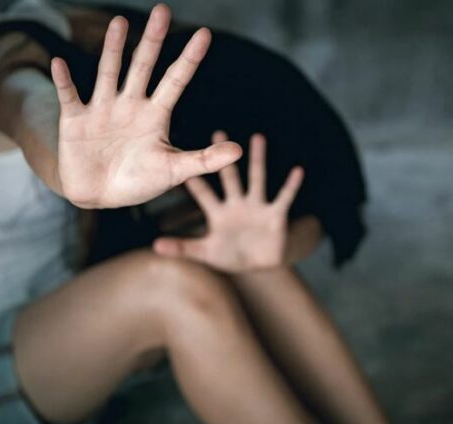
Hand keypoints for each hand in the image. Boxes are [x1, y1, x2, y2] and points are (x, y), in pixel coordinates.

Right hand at [50, 4, 241, 207]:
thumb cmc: (139, 181)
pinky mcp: (76, 120)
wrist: (101, 195)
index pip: (176, 80)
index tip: (205, 34)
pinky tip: (60, 63)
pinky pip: (70, 96)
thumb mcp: (175, 171)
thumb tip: (239, 151)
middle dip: (153, 41)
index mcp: (156, 114)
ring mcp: (103, 109)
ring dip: (113, 49)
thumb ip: (205, 160)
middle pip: (144, 66)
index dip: (190, 59)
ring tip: (120, 23)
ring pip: (110, 72)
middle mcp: (130, 104)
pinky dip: (64, 81)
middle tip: (163, 11)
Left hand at [153, 131, 303, 271]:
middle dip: (224, 157)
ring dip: (258, 160)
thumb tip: (155, 245)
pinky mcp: (275, 215)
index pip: (203, 193)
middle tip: (218, 131)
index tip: (181, 158)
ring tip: (257, 138)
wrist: (260, 263)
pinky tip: (298, 170)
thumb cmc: (230, 255)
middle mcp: (237, 204)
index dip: (193, 180)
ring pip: (257, 179)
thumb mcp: (205, 253)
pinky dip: (291, 185)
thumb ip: (182, 248)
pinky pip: (284, 197)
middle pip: (229, 177)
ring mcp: (257, 207)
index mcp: (218, 213)